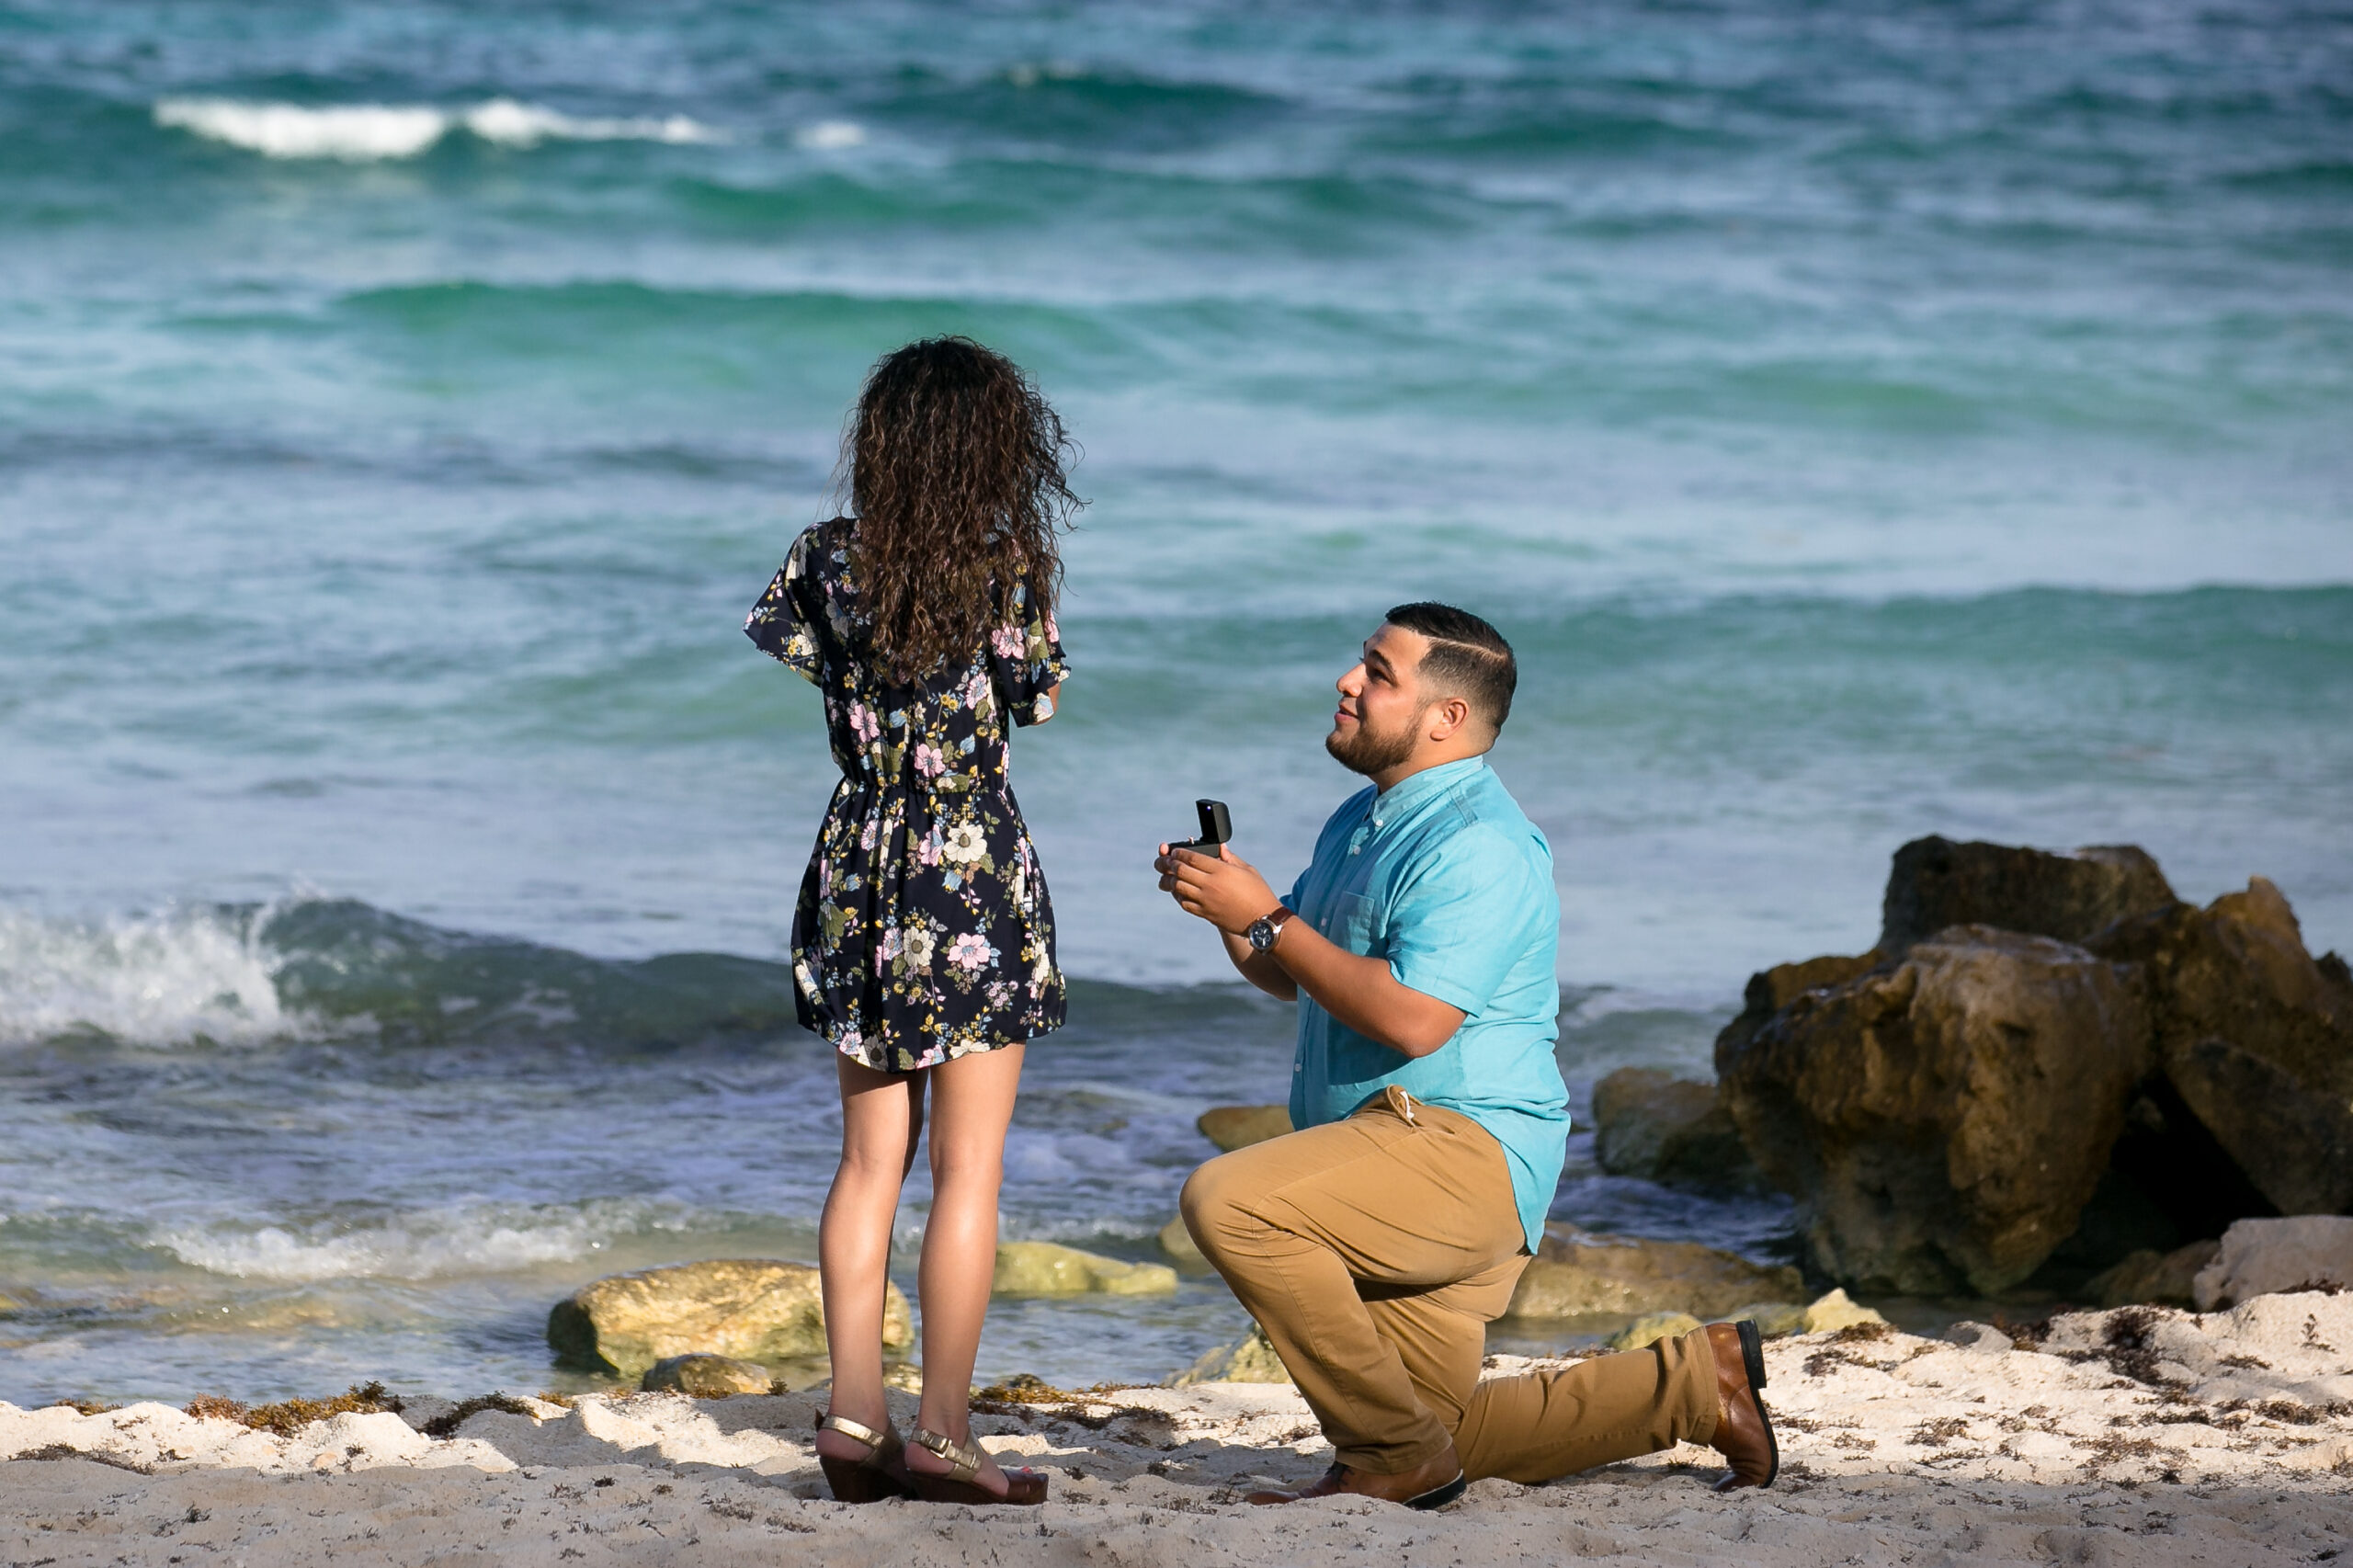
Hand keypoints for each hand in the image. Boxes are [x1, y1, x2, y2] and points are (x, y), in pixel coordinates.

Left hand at [1154, 843, 1280, 936]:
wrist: (1262, 920)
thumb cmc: (1258, 892)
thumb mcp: (1247, 870)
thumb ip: (1230, 858)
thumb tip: (1219, 848)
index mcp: (1221, 870)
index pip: (1192, 858)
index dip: (1179, 853)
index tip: (1174, 851)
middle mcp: (1210, 885)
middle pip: (1180, 871)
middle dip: (1168, 864)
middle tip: (1163, 860)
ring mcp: (1206, 901)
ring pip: (1178, 887)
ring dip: (1168, 880)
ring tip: (1165, 875)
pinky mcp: (1205, 914)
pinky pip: (1184, 903)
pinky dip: (1177, 896)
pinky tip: (1176, 891)